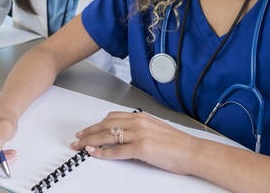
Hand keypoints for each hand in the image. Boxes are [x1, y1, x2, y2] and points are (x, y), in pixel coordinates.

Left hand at [70, 111, 200, 175]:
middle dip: (88, 133)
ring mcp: (139, 135)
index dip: (96, 124)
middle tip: (77, 138)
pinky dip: (102, 152)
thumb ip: (139, 129)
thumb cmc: (177, 144)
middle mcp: (138, 123)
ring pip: (107, 136)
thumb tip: (124, 136)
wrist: (192, 151)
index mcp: (141, 117)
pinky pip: (116, 150)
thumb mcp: (155, 130)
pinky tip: (93, 154)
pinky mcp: (141, 148)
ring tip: (80, 146)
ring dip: (90, 142)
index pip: (111, 118)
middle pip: (105, 126)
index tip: (86, 130)